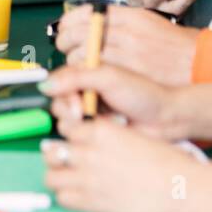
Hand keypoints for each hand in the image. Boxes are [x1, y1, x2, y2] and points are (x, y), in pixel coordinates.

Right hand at [40, 63, 186, 139]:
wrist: (164, 119)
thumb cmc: (143, 94)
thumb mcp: (109, 78)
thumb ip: (77, 77)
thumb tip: (47, 84)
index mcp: (88, 74)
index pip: (58, 82)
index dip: (62, 93)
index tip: (75, 103)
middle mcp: (86, 92)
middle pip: (58, 102)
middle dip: (69, 110)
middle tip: (84, 115)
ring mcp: (91, 114)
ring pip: (66, 121)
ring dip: (81, 124)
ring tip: (103, 122)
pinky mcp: (96, 132)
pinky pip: (79, 137)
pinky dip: (89, 136)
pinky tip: (107, 131)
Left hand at [42, 116, 203, 211]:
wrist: (180, 185)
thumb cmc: (165, 161)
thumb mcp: (131, 136)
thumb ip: (107, 137)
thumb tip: (94, 139)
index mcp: (101, 130)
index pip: (66, 126)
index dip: (68, 135)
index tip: (71, 140)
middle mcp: (89, 151)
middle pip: (52, 150)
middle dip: (56, 155)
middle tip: (65, 160)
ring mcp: (88, 177)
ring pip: (51, 176)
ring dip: (58, 176)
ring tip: (70, 179)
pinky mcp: (91, 201)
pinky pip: (63, 198)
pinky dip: (67, 196)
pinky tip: (79, 194)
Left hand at [56, 6, 199, 86]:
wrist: (196, 63)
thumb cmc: (174, 46)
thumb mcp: (148, 22)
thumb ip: (120, 21)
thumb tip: (91, 22)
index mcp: (129, 16)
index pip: (87, 13)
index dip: (69, 20)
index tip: (64, 26)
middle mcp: (126, 31)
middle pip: (79, 32)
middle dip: (64, 40)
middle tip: (64, 45)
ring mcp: (125, 52)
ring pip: (82, 54)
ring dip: (73, 59)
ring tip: (77, 62)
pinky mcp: (126, 73)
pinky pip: (93, 72)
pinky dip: (84, 74)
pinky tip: (88, 75)